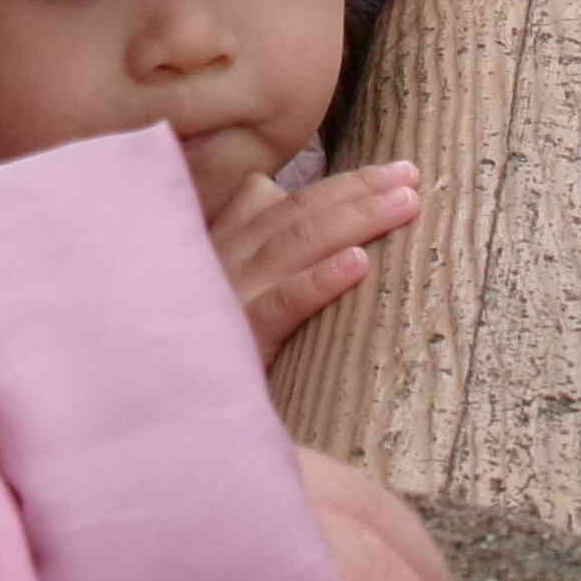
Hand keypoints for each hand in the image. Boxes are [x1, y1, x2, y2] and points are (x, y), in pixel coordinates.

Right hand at [212, 161, 421, 358]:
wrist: (166, 406)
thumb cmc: (203, 354)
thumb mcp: (222, 297)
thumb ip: (259, 259)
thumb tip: (322, 237)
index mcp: (223, 248)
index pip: (286, 202)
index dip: (342, 184)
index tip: (393, 173)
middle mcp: (225, 261)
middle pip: (299, 213)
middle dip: (359, 189)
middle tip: (413, 175)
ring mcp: (229, 296)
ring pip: (296, 243)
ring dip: (354, 218)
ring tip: (404, 204)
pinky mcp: (235, 340)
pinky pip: (282, 304)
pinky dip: (320, 279)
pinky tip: (358, 264)